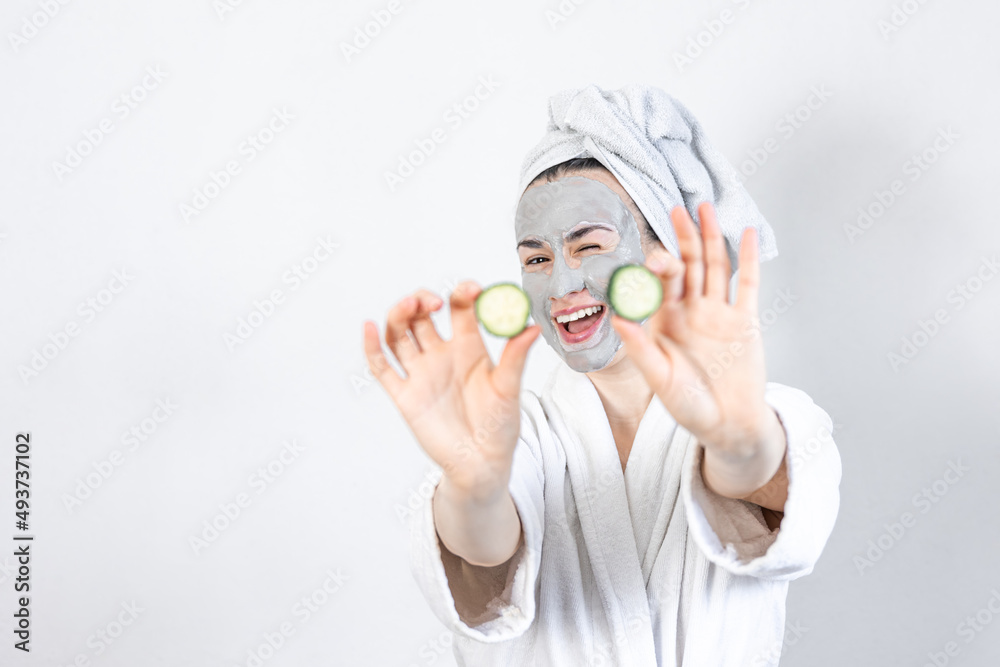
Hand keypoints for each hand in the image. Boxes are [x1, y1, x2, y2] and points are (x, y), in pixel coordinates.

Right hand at [362, 282, 540, 497]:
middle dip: (423, 300)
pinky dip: (371, 347)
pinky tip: (369, 327)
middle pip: (423, 315)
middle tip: (433, 301)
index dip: (463, 294)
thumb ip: (515, 358)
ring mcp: (421, 373)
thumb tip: (532, 327)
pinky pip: (382, 368)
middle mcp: (442, 355)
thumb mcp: (509, 390)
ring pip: (400, 334)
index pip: (460, 309)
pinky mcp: (405, 395)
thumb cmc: (500, 427)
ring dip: (399, 315)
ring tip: (409, 306)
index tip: (471, 289)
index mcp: (470, 347)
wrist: (482, 465)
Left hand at [609, 202, 780, 461]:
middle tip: (675, 209)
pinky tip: (745, 233)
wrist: (728, 426)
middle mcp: (690, 311)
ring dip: (709, 237)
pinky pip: (747, 283)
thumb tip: (617, 319)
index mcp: (664, 322)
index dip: (654, 268)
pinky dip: (747, 258)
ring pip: (713, 266)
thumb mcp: (660, 380)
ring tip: (704, 208)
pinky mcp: (745, 320)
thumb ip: (641, 349)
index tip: (650, 256)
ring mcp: (718, 313)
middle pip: (686, 266)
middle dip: (681, 238)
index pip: (657, 286)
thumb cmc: (689, 407)